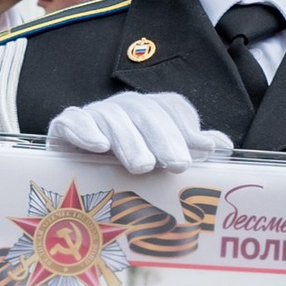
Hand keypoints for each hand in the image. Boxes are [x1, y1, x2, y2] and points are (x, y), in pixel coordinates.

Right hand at [48, 92, 233, 175]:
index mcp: (149, 112)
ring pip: (113, 118)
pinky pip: (71, 121)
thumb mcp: (159, 163)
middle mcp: (123, 109)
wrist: (70, 178)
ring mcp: (93, 116)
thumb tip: (223, 145)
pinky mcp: (62, 128)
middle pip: (145, 112)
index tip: (204, 151)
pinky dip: (84, 130)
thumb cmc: (122, 171)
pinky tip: (97, 146)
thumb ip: (190, 151)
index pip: (171, 107)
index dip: (188, 127)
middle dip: (164, 138)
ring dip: (130, 140)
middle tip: (179, 165)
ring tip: (143, 166)